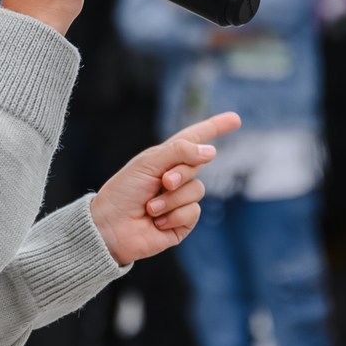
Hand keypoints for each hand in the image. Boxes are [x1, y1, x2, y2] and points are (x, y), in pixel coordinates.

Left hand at [90, 113, 240, 264]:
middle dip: (180, 172)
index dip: (215, 128)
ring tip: (150, 207)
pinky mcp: (182, 223)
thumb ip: (179, 152)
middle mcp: (176, 178)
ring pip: (197, 190)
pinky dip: (173, 215)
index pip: (195, 139)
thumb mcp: (148, 163)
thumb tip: (211, 151)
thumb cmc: (123, 192)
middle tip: (162, 182)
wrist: (110, 227)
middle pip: (198, 164)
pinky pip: (193, 212)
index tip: (235, 119)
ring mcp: (181, 200)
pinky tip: (156, 221)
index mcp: (165, 159)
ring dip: (172, 199)